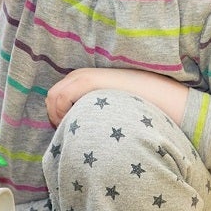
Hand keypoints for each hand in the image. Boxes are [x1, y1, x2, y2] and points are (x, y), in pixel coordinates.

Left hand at [46, 68, 189, 126]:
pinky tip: (78, 124)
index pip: (57, 98)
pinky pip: (61, 98)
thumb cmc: (139, 108)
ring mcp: (83, 76)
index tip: (70, 133)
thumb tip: (80, 132)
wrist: (158, 98)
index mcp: (85, 80)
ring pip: (53, 97)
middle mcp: (81, 75)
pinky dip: (62, 113)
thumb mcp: (111, 108)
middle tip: (70, 134)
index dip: (58, 116)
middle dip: (55, 116)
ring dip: (58, 116)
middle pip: (52, 97)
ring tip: (75, 131)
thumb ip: (94, 113)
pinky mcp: (88, 80)